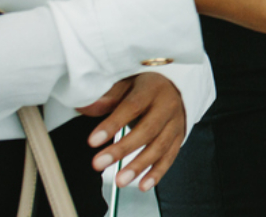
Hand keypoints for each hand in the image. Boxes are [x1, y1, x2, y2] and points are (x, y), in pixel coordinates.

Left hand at [72, 73, 183, 191]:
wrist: (175, 86)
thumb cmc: (146, 85)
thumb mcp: (127, 81)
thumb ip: (108, 95)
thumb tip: (86, 106)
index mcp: (152, 88)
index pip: (132, 106)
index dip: (113, 124)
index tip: (93, 141)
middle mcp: (167, 106)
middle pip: (147, 130)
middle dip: (122, 150)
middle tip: (99, 164)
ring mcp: (175, 123)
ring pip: (160, 147)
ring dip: (139, 166)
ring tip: (120, 181)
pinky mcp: (179, 137)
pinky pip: (170, 157)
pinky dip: (157, 173)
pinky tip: (143, 184)